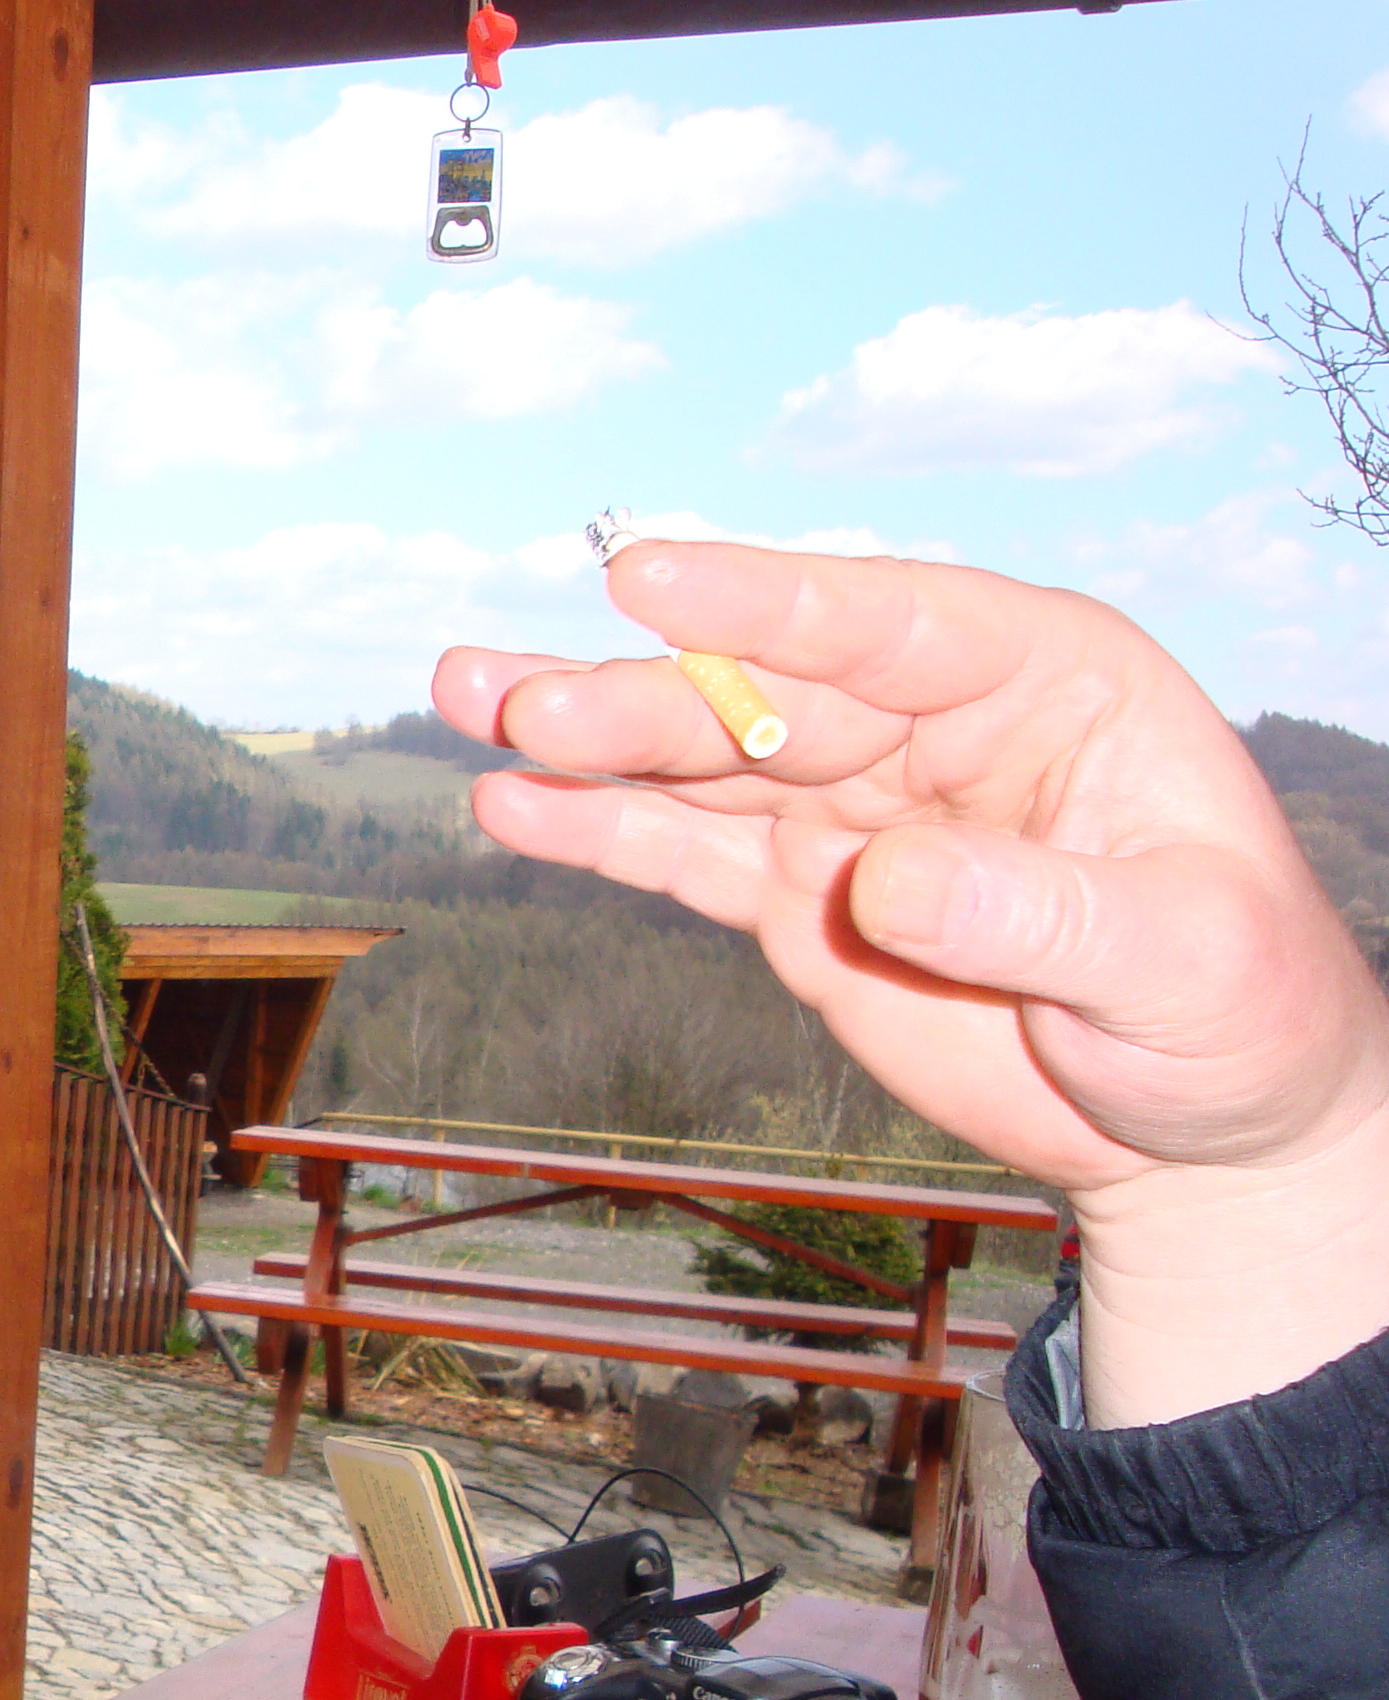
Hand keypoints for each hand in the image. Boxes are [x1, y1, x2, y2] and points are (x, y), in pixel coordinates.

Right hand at [434, 540, 1388, 1425]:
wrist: (1197, 1121)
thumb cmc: (1234, 1013)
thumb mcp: (1178, 962)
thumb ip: (1036, 913)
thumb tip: (889, 878)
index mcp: (1044, 682)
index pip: (890, 622)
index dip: (768, 602)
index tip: (645, 578)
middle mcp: (931, 722)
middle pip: (764, 692)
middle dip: (640, 695)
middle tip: (524, 702)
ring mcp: (854, 805)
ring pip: (701, 756)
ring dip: (583, 737)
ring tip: (465, 705)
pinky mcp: (800, 895)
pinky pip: (683, 853)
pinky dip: (597, 834)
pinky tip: (509, 810)